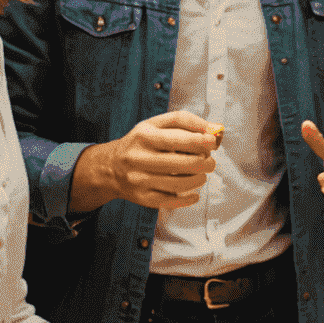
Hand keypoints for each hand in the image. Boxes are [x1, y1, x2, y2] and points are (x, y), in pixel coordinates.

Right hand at [80, 110, 219, 211]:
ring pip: (180, 184)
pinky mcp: (142, 198)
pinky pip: (171, 201)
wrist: (110, 167)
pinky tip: (194, 193)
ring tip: (202, 173)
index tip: (213, 142)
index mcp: (144, 136)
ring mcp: (139, 180)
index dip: (200, 141)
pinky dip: (188, 198)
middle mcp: (139, 158)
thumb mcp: (156, 124)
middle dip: (205, 163)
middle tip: (210, 161)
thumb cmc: (141, 143)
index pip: (177, 139)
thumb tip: (212, 129)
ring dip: (199, 179)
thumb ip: (184, 121)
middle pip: (182, 164)